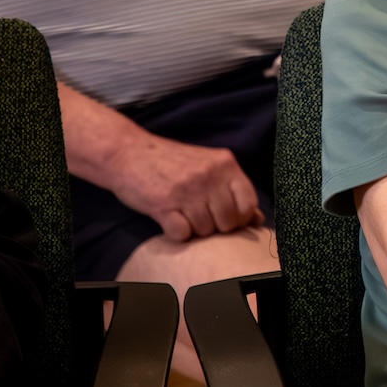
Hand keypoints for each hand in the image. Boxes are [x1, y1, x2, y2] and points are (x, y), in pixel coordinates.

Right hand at [107, 132, 262, 241]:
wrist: (128, 152)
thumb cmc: (172, 163)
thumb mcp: (208, 166)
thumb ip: (233, 189)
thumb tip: (258, 219)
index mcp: (225, 163)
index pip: (249, 204)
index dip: (240, 218)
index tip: (226, 216)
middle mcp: (208, 175)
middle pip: (228, 222)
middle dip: (216, 226)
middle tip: (200, 215)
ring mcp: (186, 189)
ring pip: (205, 230)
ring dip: (195, 229)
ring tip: (183, 212)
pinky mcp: (163, 204)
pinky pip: (182, 234)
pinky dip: (176, 232)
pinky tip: (170, 217)